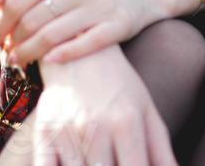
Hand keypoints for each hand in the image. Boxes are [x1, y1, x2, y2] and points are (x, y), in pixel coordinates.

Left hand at [0, 0, 172, 66]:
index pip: (17, 0)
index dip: (0, 23)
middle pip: (31, 21)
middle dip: (12, 42)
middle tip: (5, 54)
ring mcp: (100, 4)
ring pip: (52, 37)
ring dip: (28, 54)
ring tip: (18, 62)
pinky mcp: (118, 24)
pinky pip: (83, 45)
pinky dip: (61, 56)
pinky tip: (49, 62)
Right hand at [0, 46, 178, 165]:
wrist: (79, 50)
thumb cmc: (117, 84)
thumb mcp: (145, 109)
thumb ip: (161, 149)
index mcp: (127, 124)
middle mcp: (97, 129)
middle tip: (112, 163)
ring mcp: (68, 132)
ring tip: (97, 162)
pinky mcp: (44, 134)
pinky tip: (72, 165)